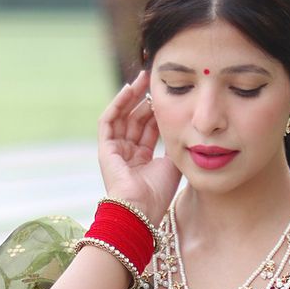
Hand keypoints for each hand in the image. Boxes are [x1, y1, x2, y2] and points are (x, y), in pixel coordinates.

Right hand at [97, 69, 180, 226]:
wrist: (140, 209)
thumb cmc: (158, 193)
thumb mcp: (173, 162)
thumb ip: (174, 143)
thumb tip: (185, 123)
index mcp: (143, 160)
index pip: (149, 129)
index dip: (157, 111)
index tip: (167, 95)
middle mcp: (128, 154)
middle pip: (135, 120)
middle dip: (144, 99)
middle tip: (153, 79)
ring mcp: (115, 151)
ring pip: (122, 117)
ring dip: (131, 97)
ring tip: (142, 78)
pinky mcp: (105, 149)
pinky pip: (108, 121)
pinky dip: (117, 104)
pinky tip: (128, 89)